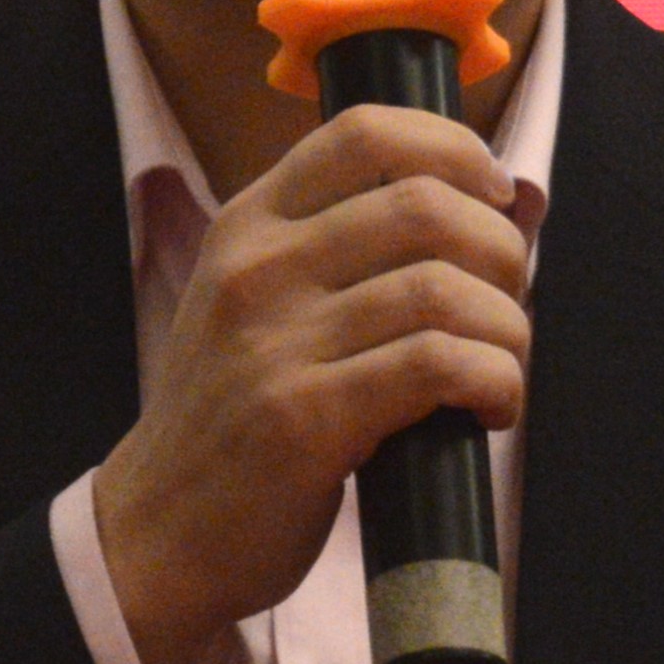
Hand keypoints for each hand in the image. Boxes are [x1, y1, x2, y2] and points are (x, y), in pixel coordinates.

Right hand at [92, 106, 530, 663]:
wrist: (156, 532)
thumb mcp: (254, 304)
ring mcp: (274, 341)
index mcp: (249, 224)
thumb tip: (474, 215)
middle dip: (500, 251)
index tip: (498, 199)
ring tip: (503, 365)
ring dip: (507, 328)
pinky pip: (436, 366)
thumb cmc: (232, 419)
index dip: (456, 149)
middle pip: (425, 204)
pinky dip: (494, 380)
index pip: (366, 131)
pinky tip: (490, 408)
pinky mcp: (302, 418)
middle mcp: (256, 267)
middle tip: (507, 303)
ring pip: (442, 287)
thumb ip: (334, 252)